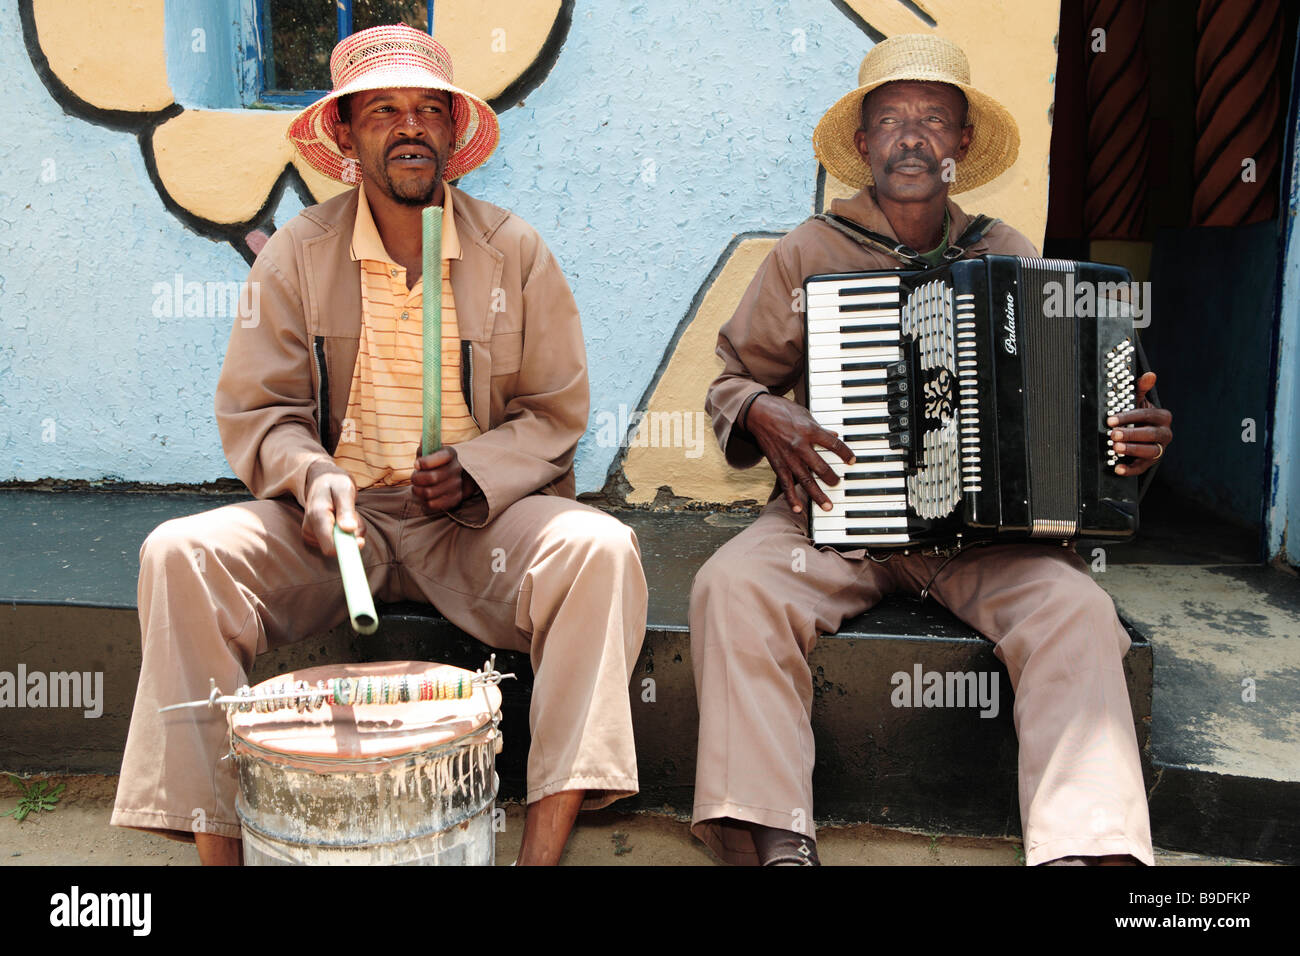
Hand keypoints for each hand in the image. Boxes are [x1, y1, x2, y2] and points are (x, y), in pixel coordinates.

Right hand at [302, 463, 363, 556]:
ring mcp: (311, 534)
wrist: (322, 480)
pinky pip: (338, 542)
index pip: (329, 547)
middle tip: (355, 514)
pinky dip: (346, 532)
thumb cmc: (334, 482)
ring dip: (351, 532)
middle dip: (352, 534)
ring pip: (340, 544)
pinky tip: (343, 518)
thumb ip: (346, 510)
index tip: (362, 541)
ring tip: (347, 512)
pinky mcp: (315, 537)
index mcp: (317, 516)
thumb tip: (348, 529)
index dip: (347, 549)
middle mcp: (310, 528)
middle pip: (337, 547)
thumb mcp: (344, 490)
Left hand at [411, 446, 478, 511]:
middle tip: (414, 478)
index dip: (424, 462)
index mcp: (450, 454)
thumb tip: (423, 437)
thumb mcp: (431, 451)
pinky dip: (424, 501)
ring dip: (418, 491)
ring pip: (429, 493)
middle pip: (432, 478)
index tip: (416, 464)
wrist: (454, 476)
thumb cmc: (436, 462)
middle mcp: (456, 469)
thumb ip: (425, 446)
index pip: (439, 457)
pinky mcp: (454, 500)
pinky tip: (425, 495)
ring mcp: (457, 485)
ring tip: (417, 487)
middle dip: (417, 478)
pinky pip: (433, 504)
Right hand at [743, 394, 854, 513]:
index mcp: (810, 431)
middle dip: (832, 478)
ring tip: (827, 506)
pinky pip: (785, 484)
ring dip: (817, 495)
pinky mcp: (777, 464)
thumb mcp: (805, 414)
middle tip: (838, 485)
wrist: (757, 413)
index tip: (852, 461)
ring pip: (805, 480)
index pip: (833, 445)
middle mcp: (800, 446)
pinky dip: (791, 498)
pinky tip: (798, 509)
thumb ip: (819, 428)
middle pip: (821, 467)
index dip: (845, 454)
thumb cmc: (781, 410)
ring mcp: (788, 457)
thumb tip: (834, 436)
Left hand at [1108, 371, 1172, 475]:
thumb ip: (1141, 389)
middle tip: (1113, 434)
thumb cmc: (1140, 416)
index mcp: (1163, 417)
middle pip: (1149, 434)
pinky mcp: (1151, 462)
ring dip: (1132, 450)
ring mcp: (1160, 449)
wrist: (1145, 433)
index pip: (1147, 415)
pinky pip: (1142, 468)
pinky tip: (1117, 468)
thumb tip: (1149, 375)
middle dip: (1131, 434)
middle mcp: (1165, 433)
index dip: (1128, 417)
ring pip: (1149, 451)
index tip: (1111, 419)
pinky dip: (1129, 470)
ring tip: (1116, 448)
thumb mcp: (1140, 401)